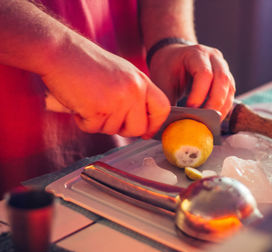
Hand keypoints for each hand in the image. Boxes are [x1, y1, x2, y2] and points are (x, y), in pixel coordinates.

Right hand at [42, 39, 169, 138]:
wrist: (59, 51)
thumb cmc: (85, 62)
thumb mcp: (121, 74)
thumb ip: (134, 95)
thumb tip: (141, 126)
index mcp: (141, 80)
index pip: (163, 108)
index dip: (155, 124)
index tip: (146, 132)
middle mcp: (134, 90)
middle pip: (138, 128)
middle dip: (122, 129)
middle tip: (106, 115)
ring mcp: (118, 100)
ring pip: (113, 130)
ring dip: (98, 122)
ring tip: (88, 100)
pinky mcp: (99, 109)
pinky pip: (93, 128)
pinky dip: (83, 121)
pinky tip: (78, 102)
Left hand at [148, 43, 235, 119]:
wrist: (173, 56)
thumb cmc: (167, 67)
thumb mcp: (162, 81)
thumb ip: (168, 100)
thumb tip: (174, 122)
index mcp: (196, 53)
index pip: (204, 73)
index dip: (199, 94)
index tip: (190, 109)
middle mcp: (213, 57)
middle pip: (222, 80)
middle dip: (214, 103)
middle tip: (204, 120)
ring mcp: (222, 66)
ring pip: (229, 87)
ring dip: (222, 107)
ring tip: (211, 122)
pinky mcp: (226, 77)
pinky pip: (230, 93)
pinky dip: (224, 107)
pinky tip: (215, 118)